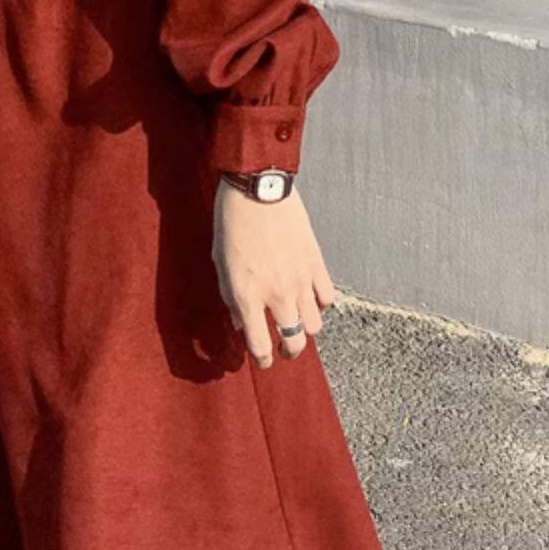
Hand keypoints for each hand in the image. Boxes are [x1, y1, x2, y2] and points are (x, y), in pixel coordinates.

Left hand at [212, 180, 335, 367]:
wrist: (257, 189)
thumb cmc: (231, 224)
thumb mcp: (220, 264)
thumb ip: (230, 299)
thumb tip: (240, 323)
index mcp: (248, 296)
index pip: (260, 346)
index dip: (262, 360)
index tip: (262, 360)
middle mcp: (278, 294)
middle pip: (295, 343)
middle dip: (288, 352)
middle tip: (282, 348)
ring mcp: (301, 280)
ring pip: (316, 325)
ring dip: (305, 329)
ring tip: (297, 322)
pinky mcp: (316, 263)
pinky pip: (328, 297)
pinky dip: (321, 303)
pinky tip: (309, 296)